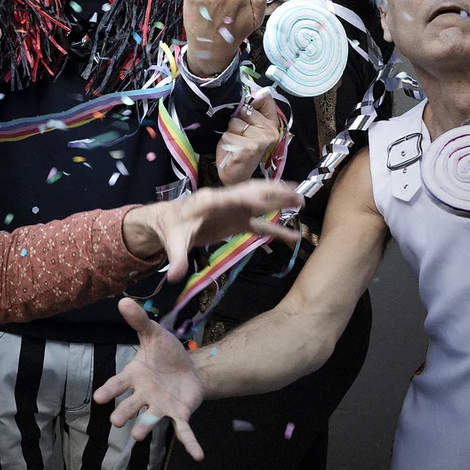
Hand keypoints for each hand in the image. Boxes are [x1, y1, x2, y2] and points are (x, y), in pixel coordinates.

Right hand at [93, 299, 205, 460]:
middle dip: (123, 413)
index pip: (118, 384)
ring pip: (151, 419)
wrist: (188, 366)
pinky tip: (198, 456)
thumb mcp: (153, 333)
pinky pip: (183, 431)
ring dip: (144, 427)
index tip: (98, 398)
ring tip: (138, 437)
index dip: (108, 391)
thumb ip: (138, 321)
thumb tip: (122, 301)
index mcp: (134, 376)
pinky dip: (190, 444)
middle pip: (131, 405)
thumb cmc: (164, 352)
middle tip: (115, 421)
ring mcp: (161, 406)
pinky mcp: (179, 414)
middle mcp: (144, 395)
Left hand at [121, 179, 301, 281]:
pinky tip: (293, 235)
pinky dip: (275, 229)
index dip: (244, 198)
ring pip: (260, 203)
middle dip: (272, 192)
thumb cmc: (170, 228)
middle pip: (250, 193)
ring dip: (279, 201)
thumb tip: (174, 277)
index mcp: (206, 202)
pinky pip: (259, 224)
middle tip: (295, 192)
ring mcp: (233, 211)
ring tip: (301, 201)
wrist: (168, 221)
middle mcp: (224, 201)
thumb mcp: (173, 244)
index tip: (263, 201)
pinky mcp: (237, 222)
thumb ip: (177, 259)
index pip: (227, 198)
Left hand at [216, 88, 281, 184]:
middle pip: (244, 109)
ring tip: (236, 143)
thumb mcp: (247, 126)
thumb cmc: (240, 149)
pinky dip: (226, 142)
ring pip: (235, 123)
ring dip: (230, 133)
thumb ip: (250, 110)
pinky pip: (228, 135)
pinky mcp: (250, 148)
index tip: (246, 111)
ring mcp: (261, 140)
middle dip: (236, 121)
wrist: (236, 174)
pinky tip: (233, 150)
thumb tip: (252, 89)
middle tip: (240, 135)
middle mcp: (270, 131)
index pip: (264, 97)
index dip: (251, 100)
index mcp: (272, 123)